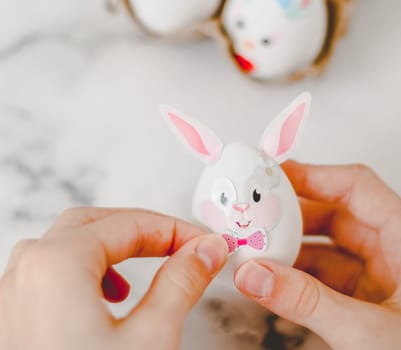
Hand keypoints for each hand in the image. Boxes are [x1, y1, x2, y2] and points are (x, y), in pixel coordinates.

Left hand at [0, 208, 227, 349]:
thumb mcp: (153, 337)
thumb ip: (183, 282)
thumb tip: (206, 251)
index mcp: (57, 264)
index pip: (130, 223)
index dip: (177, 230)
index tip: (207, 244)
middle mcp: (28, 272)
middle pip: (95, 223)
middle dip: (144, 230)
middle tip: (183, 245)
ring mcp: (15, 296)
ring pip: (69, 244)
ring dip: (114, 246)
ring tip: (146, 264)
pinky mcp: (17, 319)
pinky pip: (52, 272)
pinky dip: (89, 269)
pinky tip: (109, 295)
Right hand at [234, 161, 400, 349]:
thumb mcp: (368, 335)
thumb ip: (306, 302)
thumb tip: (255, 274)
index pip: (359, 188)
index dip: (314, 176)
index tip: (274, 176)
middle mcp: (400, 253)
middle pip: (339, 213)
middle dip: (295, 214)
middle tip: (257, 212)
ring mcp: (383, 277)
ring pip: (329, 246)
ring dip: (292, 247)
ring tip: (257, 248)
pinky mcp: (368, 301)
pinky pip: (326, 276)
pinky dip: (298, 275)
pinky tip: (273, 278)